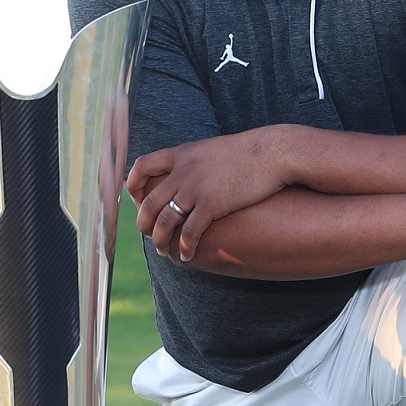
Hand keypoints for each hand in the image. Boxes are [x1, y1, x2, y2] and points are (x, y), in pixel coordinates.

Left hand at [127, 130, 288, 262]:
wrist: (272, 153)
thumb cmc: (246, 153)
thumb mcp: (211, 149)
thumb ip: (193, 160)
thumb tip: (185, 171)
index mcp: (180, 154)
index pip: (141, 166)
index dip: (133, 184)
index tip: (136, 198)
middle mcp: (182, 171)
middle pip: (148, 202)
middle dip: (143, 223)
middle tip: (148, 234)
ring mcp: (194, 189)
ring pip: (163, 222)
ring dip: (160, 241)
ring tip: (163, 251)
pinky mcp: (211, 204)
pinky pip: (189, 233)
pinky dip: (184, 248)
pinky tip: (186, 256)